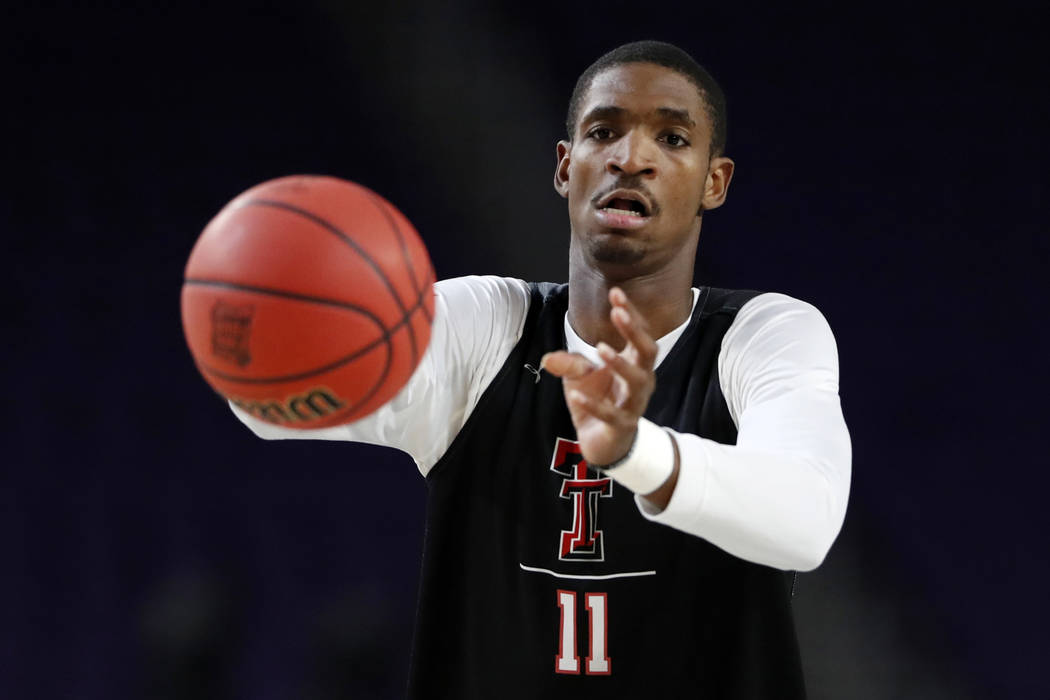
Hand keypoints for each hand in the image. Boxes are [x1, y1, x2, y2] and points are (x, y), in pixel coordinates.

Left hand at [542, 287, 657, 465]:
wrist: (604, 442)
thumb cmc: (599, 399)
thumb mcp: (580, 376)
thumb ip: (568, 363)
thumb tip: (547, 358)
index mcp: (635, 363)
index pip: (639, 333)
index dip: (630, 313)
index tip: (616, 293)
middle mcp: (641, 380)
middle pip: (648, 352)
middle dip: (634, 332)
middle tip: (618, 313)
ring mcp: (634, 403)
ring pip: (636, 381)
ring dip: (619, 363)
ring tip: (601, 348)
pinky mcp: (622, 425)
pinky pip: (611, 414)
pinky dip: (594, 405)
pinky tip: (575, 395)